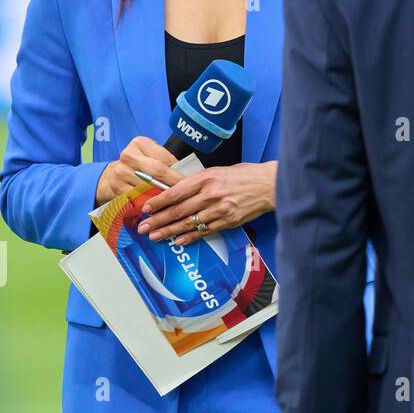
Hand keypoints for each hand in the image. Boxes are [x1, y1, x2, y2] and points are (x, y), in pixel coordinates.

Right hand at [95, 136, 184, 206]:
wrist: (112, 175)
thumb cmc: (140, 165)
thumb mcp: (151, 155)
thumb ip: (166, 161)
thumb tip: (188, 175)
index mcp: (139, 143)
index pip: (164, 158)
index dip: (178, 171)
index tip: (191, 181)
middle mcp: (128, 156)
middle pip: (157, 172)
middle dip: (173, 183)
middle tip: (187, 193)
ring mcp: (121, 172)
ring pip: (148, 187)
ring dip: (163, 196)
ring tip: (176, 202)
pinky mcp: (117, 188)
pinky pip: (138, 198)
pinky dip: (150, 204)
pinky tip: (159, 208)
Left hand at [136, 161, 276, 245]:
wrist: (269, 185)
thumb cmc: (245, 175)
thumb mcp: (219, 171)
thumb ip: (199, 182)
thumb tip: (177, 191)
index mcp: (207, 178)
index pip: (176, 191)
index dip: (159, 202)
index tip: (146, 209)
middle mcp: (211, 194)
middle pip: (178, 210)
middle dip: (158, 220)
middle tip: (144, 228)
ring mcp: (220, 210)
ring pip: (189, 223)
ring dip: (169, 231)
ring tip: (155, 236)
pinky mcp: (228, 221)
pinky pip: (204, 231)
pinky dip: (190, 237)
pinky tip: (178, 241)